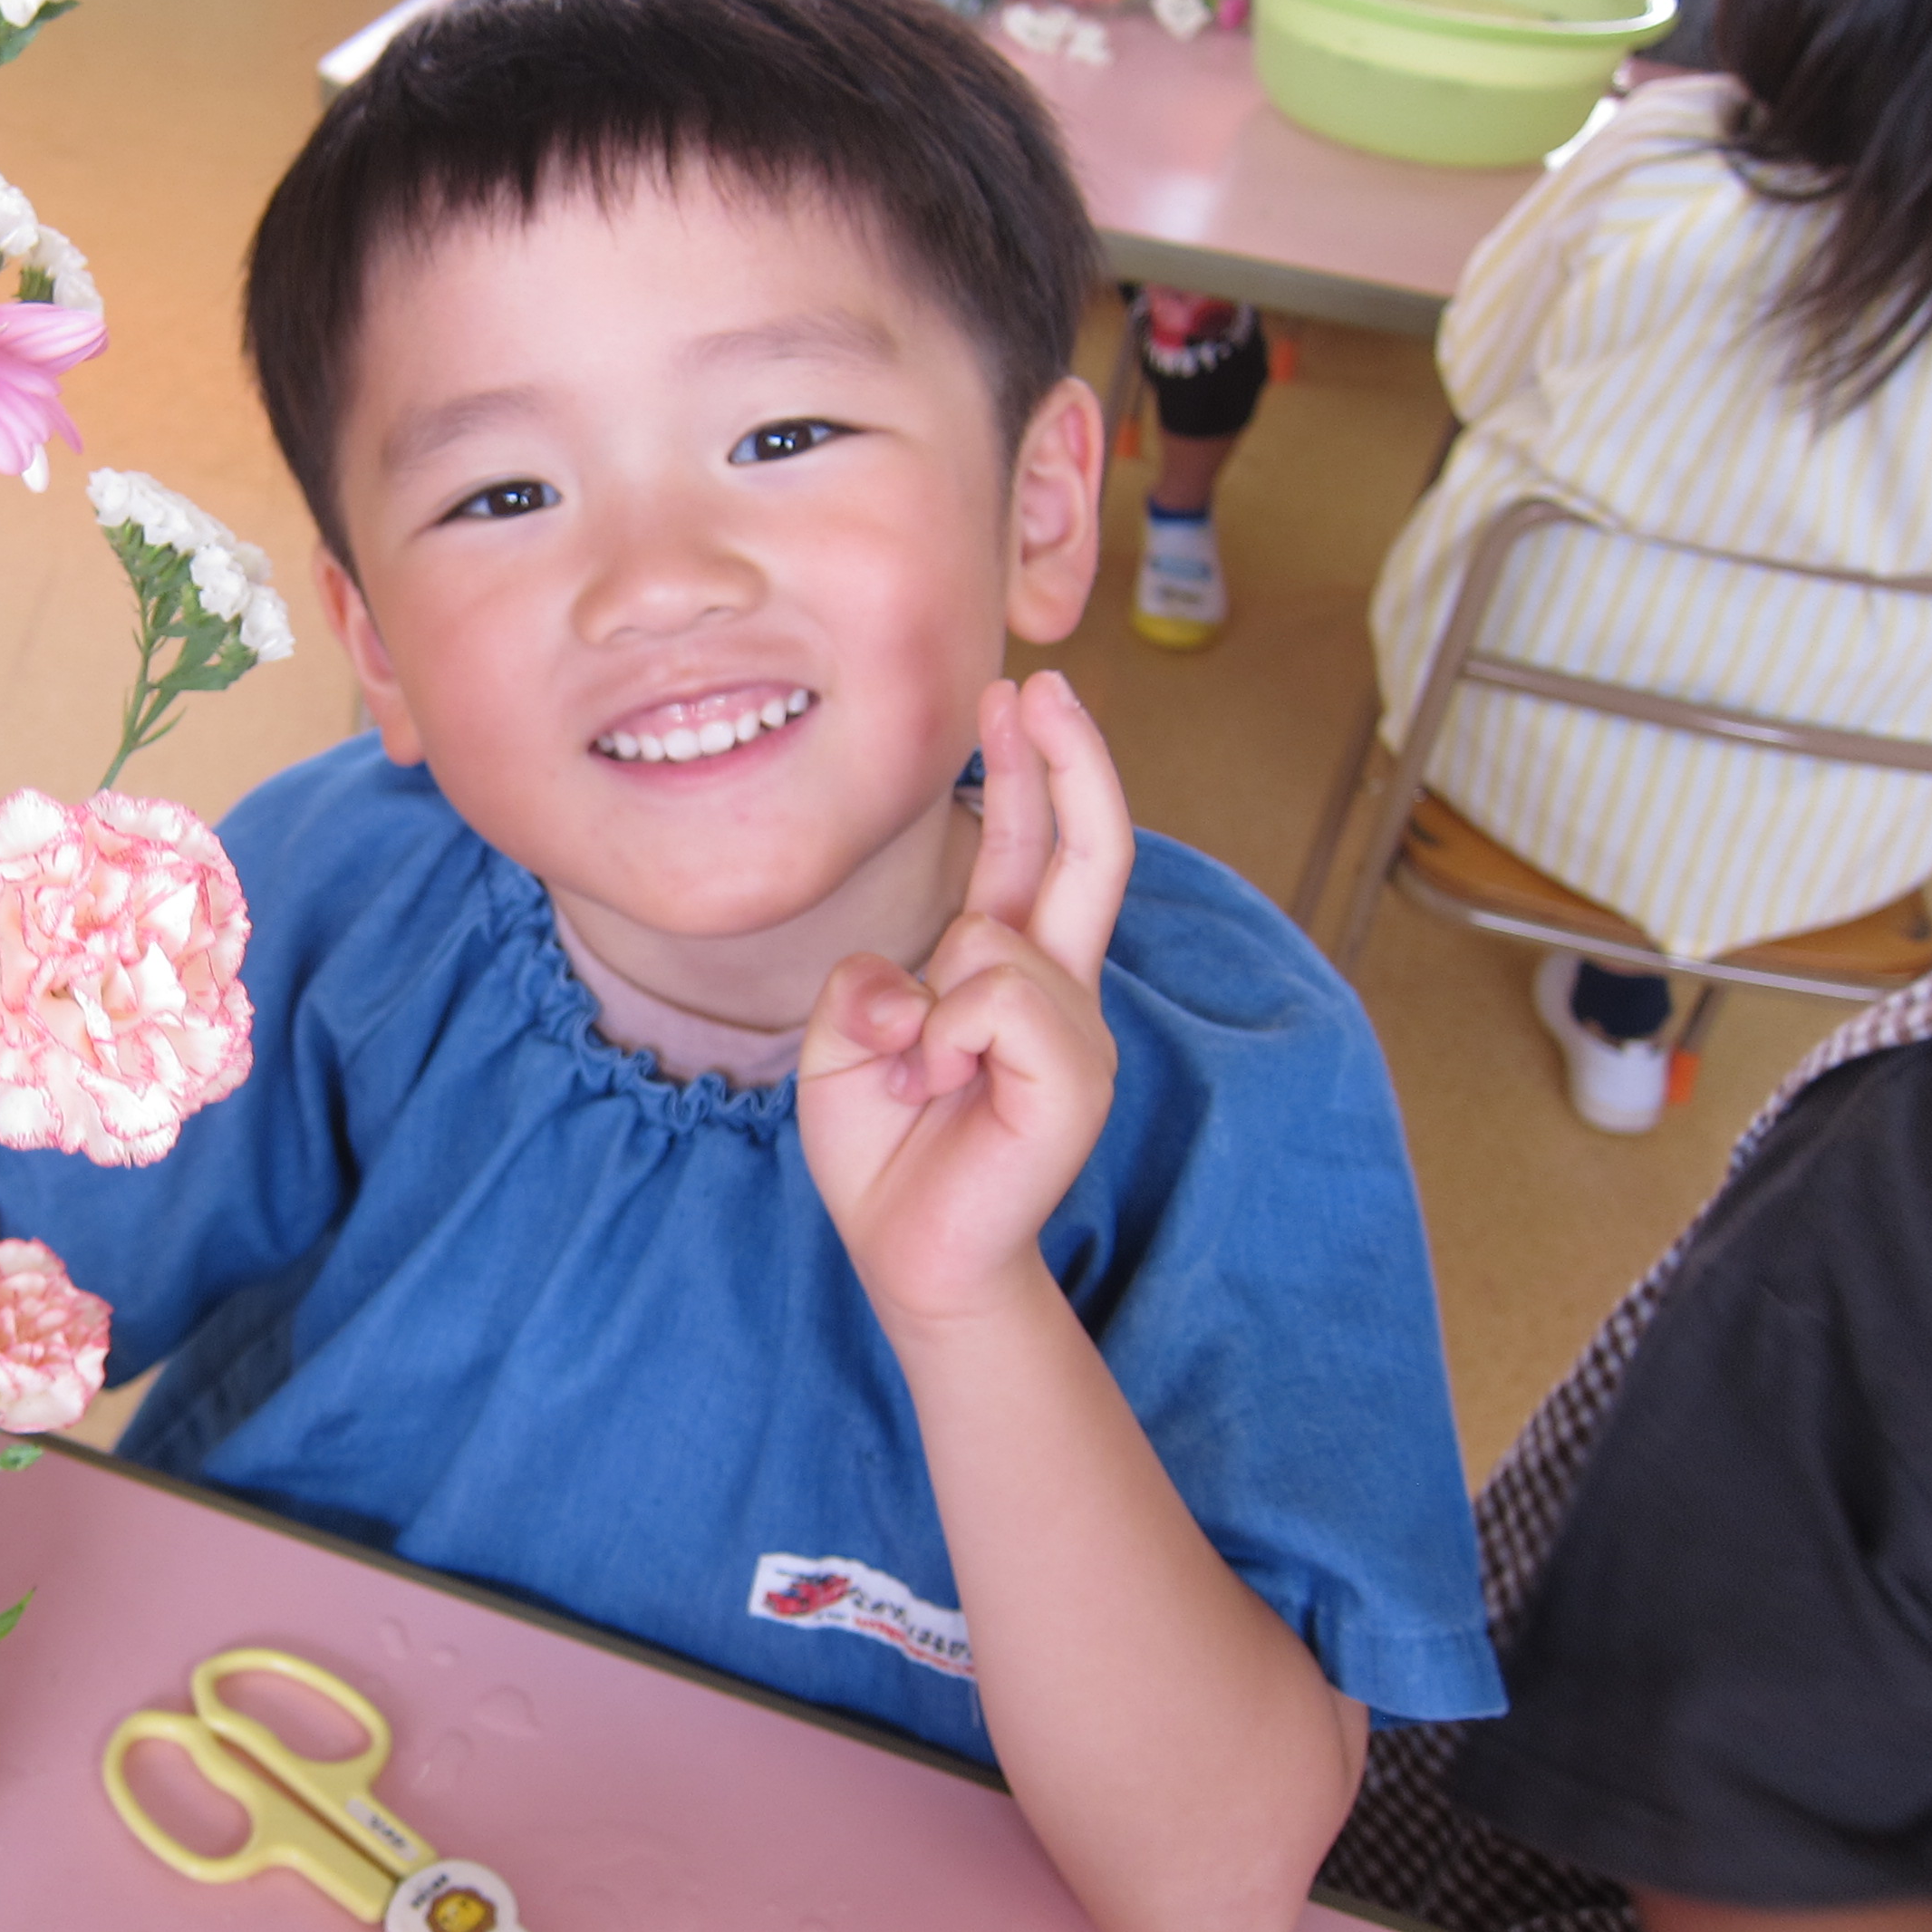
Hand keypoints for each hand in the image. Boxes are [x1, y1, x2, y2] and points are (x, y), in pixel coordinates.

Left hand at [796, 672, 1131, 1333]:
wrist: (908, 1250)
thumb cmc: (881, 1142)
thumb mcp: (843, 1035)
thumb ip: (870, 979)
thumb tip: (918, 983)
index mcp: (1007, 968)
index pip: (1034, 849)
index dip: (1034, 769)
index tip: (1020, 691)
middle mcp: (1056, 988)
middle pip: (1088, 850)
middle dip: (1068, 758)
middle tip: (1039, 680)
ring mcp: (1076, 1032)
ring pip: (991, 940)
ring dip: (926, 1001)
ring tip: (915, 1073)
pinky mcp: (1075, 1081)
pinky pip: (997, 1002)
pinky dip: (943, 1037)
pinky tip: (937, 1086)